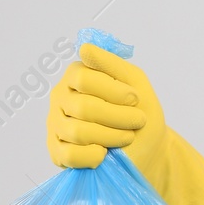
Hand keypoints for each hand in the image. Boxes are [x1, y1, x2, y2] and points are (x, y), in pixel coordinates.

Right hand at [45, 42, 203, 204]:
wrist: (147, 146)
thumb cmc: (140, 110)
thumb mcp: (135, 81)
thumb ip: (111, 63)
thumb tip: (84, 48)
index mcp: (76, 75)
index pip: (83, 78)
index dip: (113, 91)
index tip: (135, 99)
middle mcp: (60, 97)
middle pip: (83, 107)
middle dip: (118, 117)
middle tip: (138, 121)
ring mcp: (56, 124)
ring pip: (78, 132)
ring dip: (111, 137)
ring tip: (127, 136)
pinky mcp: (57, 151)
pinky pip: (69, 155)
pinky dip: (92, 156)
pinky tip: (105, 153)